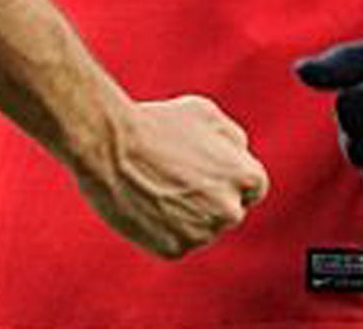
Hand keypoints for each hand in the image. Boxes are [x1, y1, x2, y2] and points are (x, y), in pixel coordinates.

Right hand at [74, 95, 269, 259]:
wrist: (110, 146)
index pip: (252, 188)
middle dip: (208, 197)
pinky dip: (163, 228)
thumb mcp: (205, 113)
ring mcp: (203, 235)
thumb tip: (240, 157)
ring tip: (155, 184)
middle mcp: (231, 211)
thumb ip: (233, 138)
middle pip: (228, 210)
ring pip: (201, 228)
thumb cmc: (157, 123)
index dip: (227, 176)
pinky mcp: (174, 250)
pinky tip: (145, 203)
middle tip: (175, 176)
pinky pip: (176, 241)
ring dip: (186, 213)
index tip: (203, 169)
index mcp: (247, 177)